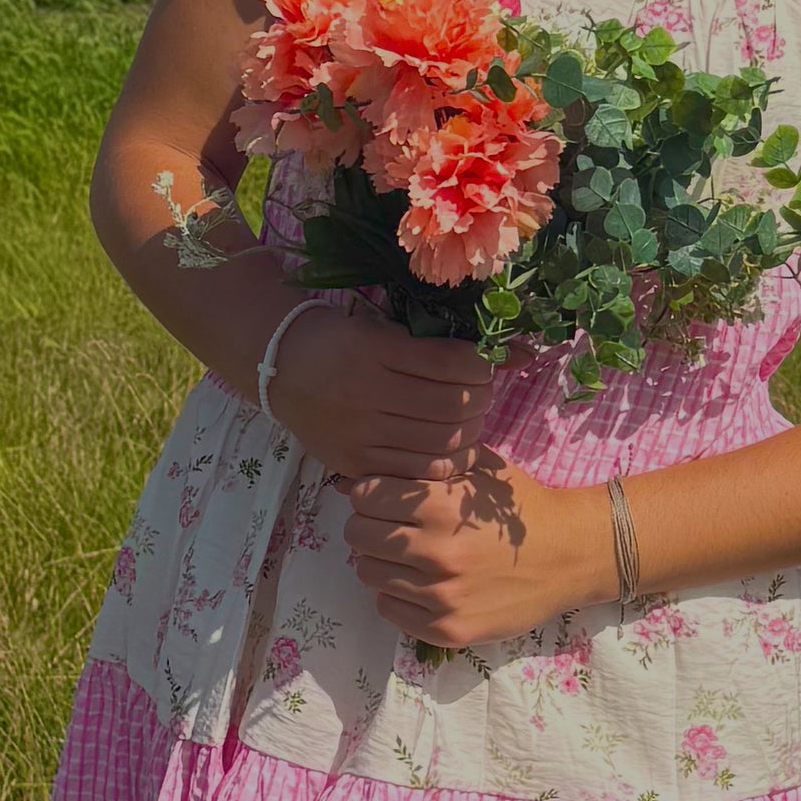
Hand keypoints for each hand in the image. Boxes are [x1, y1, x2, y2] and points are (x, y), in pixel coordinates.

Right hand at [260, 293, 500, 489]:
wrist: (280, 369)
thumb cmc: (338, 341)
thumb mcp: (384, 328)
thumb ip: (442, 342)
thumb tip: (520, 352)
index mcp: (373, 350)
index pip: (449, 363)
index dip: (480, 365)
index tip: (482, 364)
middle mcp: (365, 393)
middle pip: (452, 406)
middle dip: (482, 399)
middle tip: (481, 392)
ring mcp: (359, 434)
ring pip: (441, 442)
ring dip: (471, 430)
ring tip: (469, 419)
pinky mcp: (355, 464)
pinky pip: (419, 471)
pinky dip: (448, 460)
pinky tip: (452, 447)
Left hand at [341, 462, 606, 651]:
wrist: (569, 556)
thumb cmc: (519, 510)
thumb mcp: (478, 470)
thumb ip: (422, 466)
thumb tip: (352, 479)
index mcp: (442, 506)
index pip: (364, 497)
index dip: (371, 493)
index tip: (385, 499)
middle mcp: (437, 552)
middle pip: (358, 535)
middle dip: (371, 526)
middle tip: (395, 528)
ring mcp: (442, 596)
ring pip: (368, 573)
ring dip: (382, 562)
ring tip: (410, 557)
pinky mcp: (447, 630)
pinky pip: (388, 609)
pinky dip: (396, 595)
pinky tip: (421, 584)